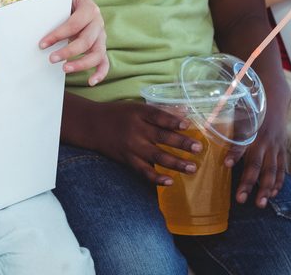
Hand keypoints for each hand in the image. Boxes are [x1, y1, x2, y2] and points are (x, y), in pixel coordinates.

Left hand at [39, 0, 107, 84]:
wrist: (80, 4)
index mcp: (91, 10)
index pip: (74, 24)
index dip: (59, 34)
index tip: (42, 43)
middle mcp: (98, 25)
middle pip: (86, 42)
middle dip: (68, 51)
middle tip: (51, 58)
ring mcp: (101, 38)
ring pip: (97, 54)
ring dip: (81, 63)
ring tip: (64, 69)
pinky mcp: (100, 47)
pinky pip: (104, 62)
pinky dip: (100, 73)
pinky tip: (90, 82)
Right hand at [86, 101, 202, 184]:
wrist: (92, 125)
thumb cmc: (118, 114)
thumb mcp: (135, 108)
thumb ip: (156, 114)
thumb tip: (183, 117)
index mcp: (138, 113)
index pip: (158, 116)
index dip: (173, 121)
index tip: (188, 125)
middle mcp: (136, 129)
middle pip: (162, 137)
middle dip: (182, 143)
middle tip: (198, 148)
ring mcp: (132, 146)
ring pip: (157, 156)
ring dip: (176, 163)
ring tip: (192, 167)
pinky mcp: (127, 159)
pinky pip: (143, 171)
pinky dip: (156, 177)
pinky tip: (170, 181)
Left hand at [227, 101, 286, 207]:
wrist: (275, 98)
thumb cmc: (249, 106)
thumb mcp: (236, 109)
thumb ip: (222, 118)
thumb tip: (203, 125)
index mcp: (250, 130)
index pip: (241, 144)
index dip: (234, 154)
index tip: (225, 164)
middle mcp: (263, 140)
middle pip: (256, 165)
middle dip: (249, 183)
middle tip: (241, 199)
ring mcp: (275, 147)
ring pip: (272, 171)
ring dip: (266, 189)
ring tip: (260, 203)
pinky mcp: (282, 150)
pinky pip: (282, 169)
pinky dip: (278, 182)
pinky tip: (273, 195)